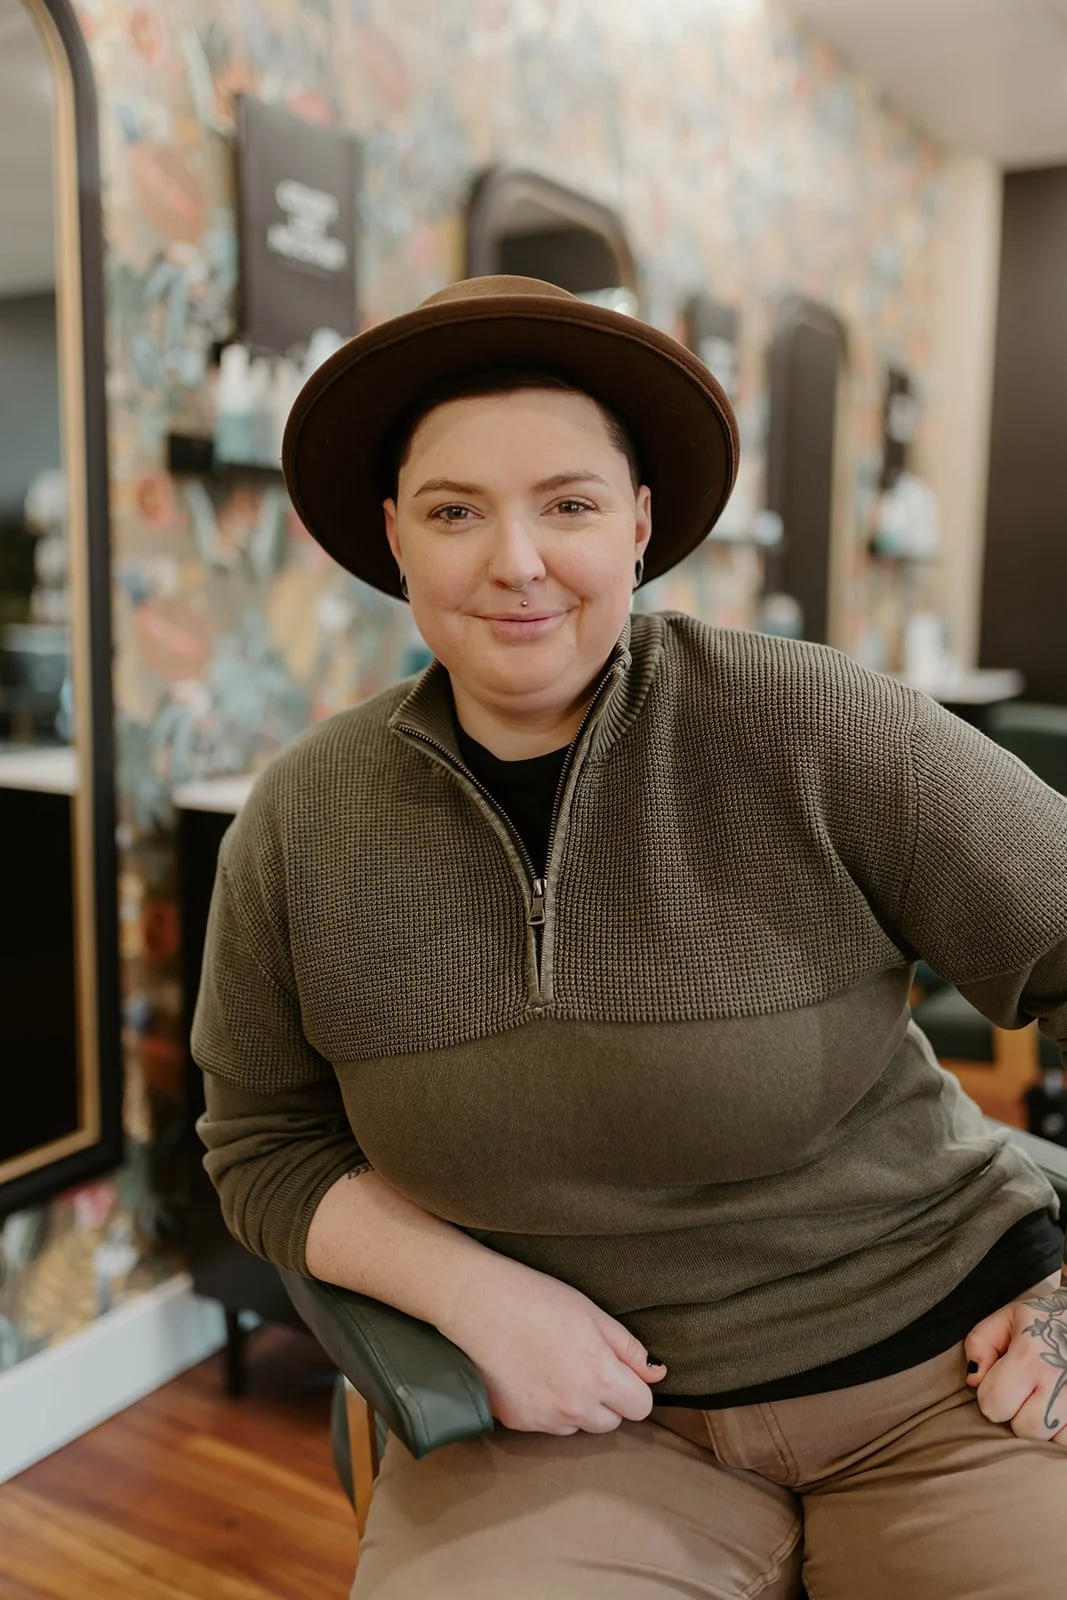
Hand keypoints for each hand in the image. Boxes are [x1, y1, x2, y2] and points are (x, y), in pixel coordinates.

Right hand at [436, 1253, 667, 1435]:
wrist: (478, 1303)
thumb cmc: (538, 1299)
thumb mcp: (593, 1314)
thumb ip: (629, 1350)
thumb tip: (658, 1374)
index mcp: (600, 1376)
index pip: (641, 1407)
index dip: (633, 1387)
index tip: (617, 1369)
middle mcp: (576, 1407)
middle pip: (611, 1423)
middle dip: (606, 1399)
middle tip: (582, 1363)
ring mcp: (545, 1419)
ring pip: (579, 1426)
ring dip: (576, 1406)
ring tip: (553, 1367)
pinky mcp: (518, 1424)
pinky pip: (547, 1425)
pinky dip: (546, 1408)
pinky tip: (531, 1376)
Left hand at [965, 1274, 1066, 1443]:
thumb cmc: (1047, 1319)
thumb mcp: (1009, 1316)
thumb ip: (981, 1342)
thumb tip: (974, 1381)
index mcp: (1030, 1356)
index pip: (993, 1404)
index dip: (990, 1396)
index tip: (1001, 1383)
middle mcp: (1057, 1381)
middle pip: (1023, 1429)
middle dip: (1018, 1415)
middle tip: (1026, 1394)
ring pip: (1049, 1439)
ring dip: (1043, 1426)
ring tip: (1045, 1400)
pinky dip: (1062, 1431)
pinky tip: (1059, 1411)